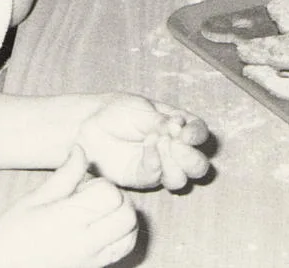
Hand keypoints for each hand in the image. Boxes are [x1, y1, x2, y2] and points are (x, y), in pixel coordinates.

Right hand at [0, 151, 137, 267]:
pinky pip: (121, 252)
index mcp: (68, 220)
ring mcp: (91, 260)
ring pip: (130, 235)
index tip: (84, 187)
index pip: (110, 194)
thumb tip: (81, 149)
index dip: (101, 184)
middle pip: (127, 214)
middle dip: (118, 200)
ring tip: (100, 214)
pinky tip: (102, 230)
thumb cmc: (8, 235)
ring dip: (123, 218)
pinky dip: (121, 237)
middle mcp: (84, 243)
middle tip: (95, 198)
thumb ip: (64, 175)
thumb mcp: (33, 199)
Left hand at [71, 93, 211, 190]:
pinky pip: (156, 178)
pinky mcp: (142, 179)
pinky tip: (146, 147)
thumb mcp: (142, 109)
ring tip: (160, 144)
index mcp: (179, 126)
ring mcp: (159, 167)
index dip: (197, 135)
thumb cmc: (118, 111)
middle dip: (191, 158)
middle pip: (198, 165)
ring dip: (175, 165)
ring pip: (181, 179)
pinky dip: (155, 162)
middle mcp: (174, 150)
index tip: (185, 133)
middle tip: (176, 144)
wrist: (89, 125)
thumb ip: (161, 121)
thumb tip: (180, 127)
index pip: (199, 134)